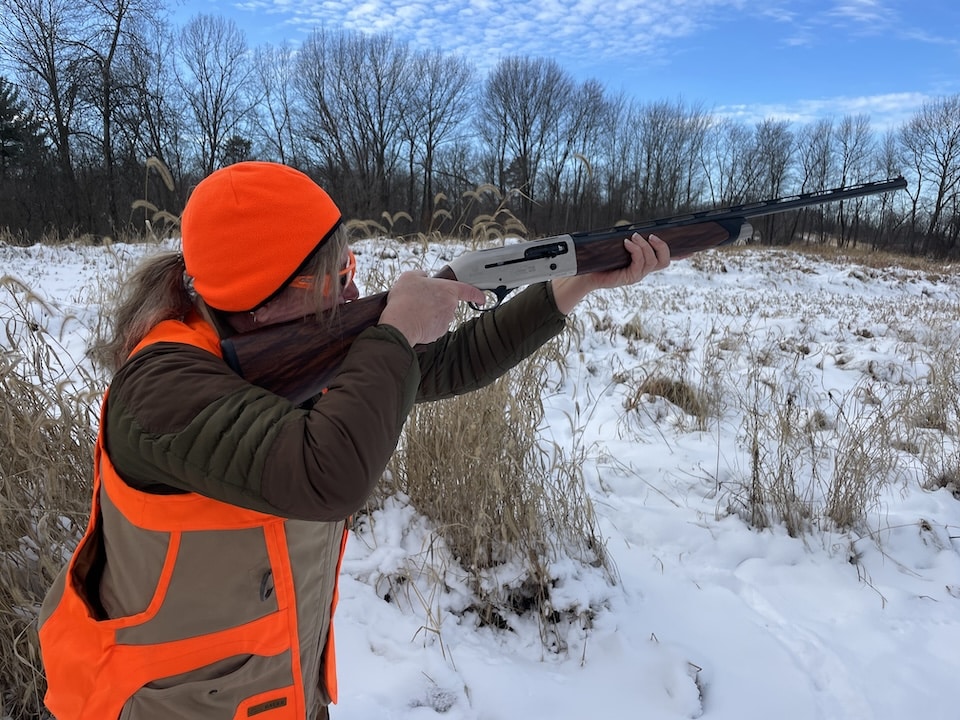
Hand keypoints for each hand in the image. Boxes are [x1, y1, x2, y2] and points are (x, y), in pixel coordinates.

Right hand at [379, 271, 486, 345]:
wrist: (400, 324)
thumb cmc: (405, 300)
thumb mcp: (409, 277)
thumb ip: (420, 274)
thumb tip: (423, 277)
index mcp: (448, 290)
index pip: (469, 291)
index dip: (477, 294)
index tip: (482, 298)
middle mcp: (450, 306)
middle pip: (448, 303)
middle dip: (437, 302)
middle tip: (421, 300)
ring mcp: (445, 321)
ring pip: (440, 315)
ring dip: (430, 313)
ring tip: (414, 310)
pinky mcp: (438, 333)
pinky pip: (434, 326)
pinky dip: (426, 324)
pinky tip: (415, 320)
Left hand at [551, 233, 670, 313]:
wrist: (585, 273)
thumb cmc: (601, 258)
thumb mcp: (617, 245)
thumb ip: (629, 239)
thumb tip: (634, 229)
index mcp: (644, 262)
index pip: (666, 258)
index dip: (681, 255)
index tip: (692, 249)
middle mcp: (644, 270)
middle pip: (665, 261)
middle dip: (662, 246)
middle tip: (651, 235)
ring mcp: (637, 275)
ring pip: (652, 261)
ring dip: (645, 246)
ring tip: (634, 237)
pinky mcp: (629, 278)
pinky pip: (639, 264)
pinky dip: (636, 251)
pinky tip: (627, 243)